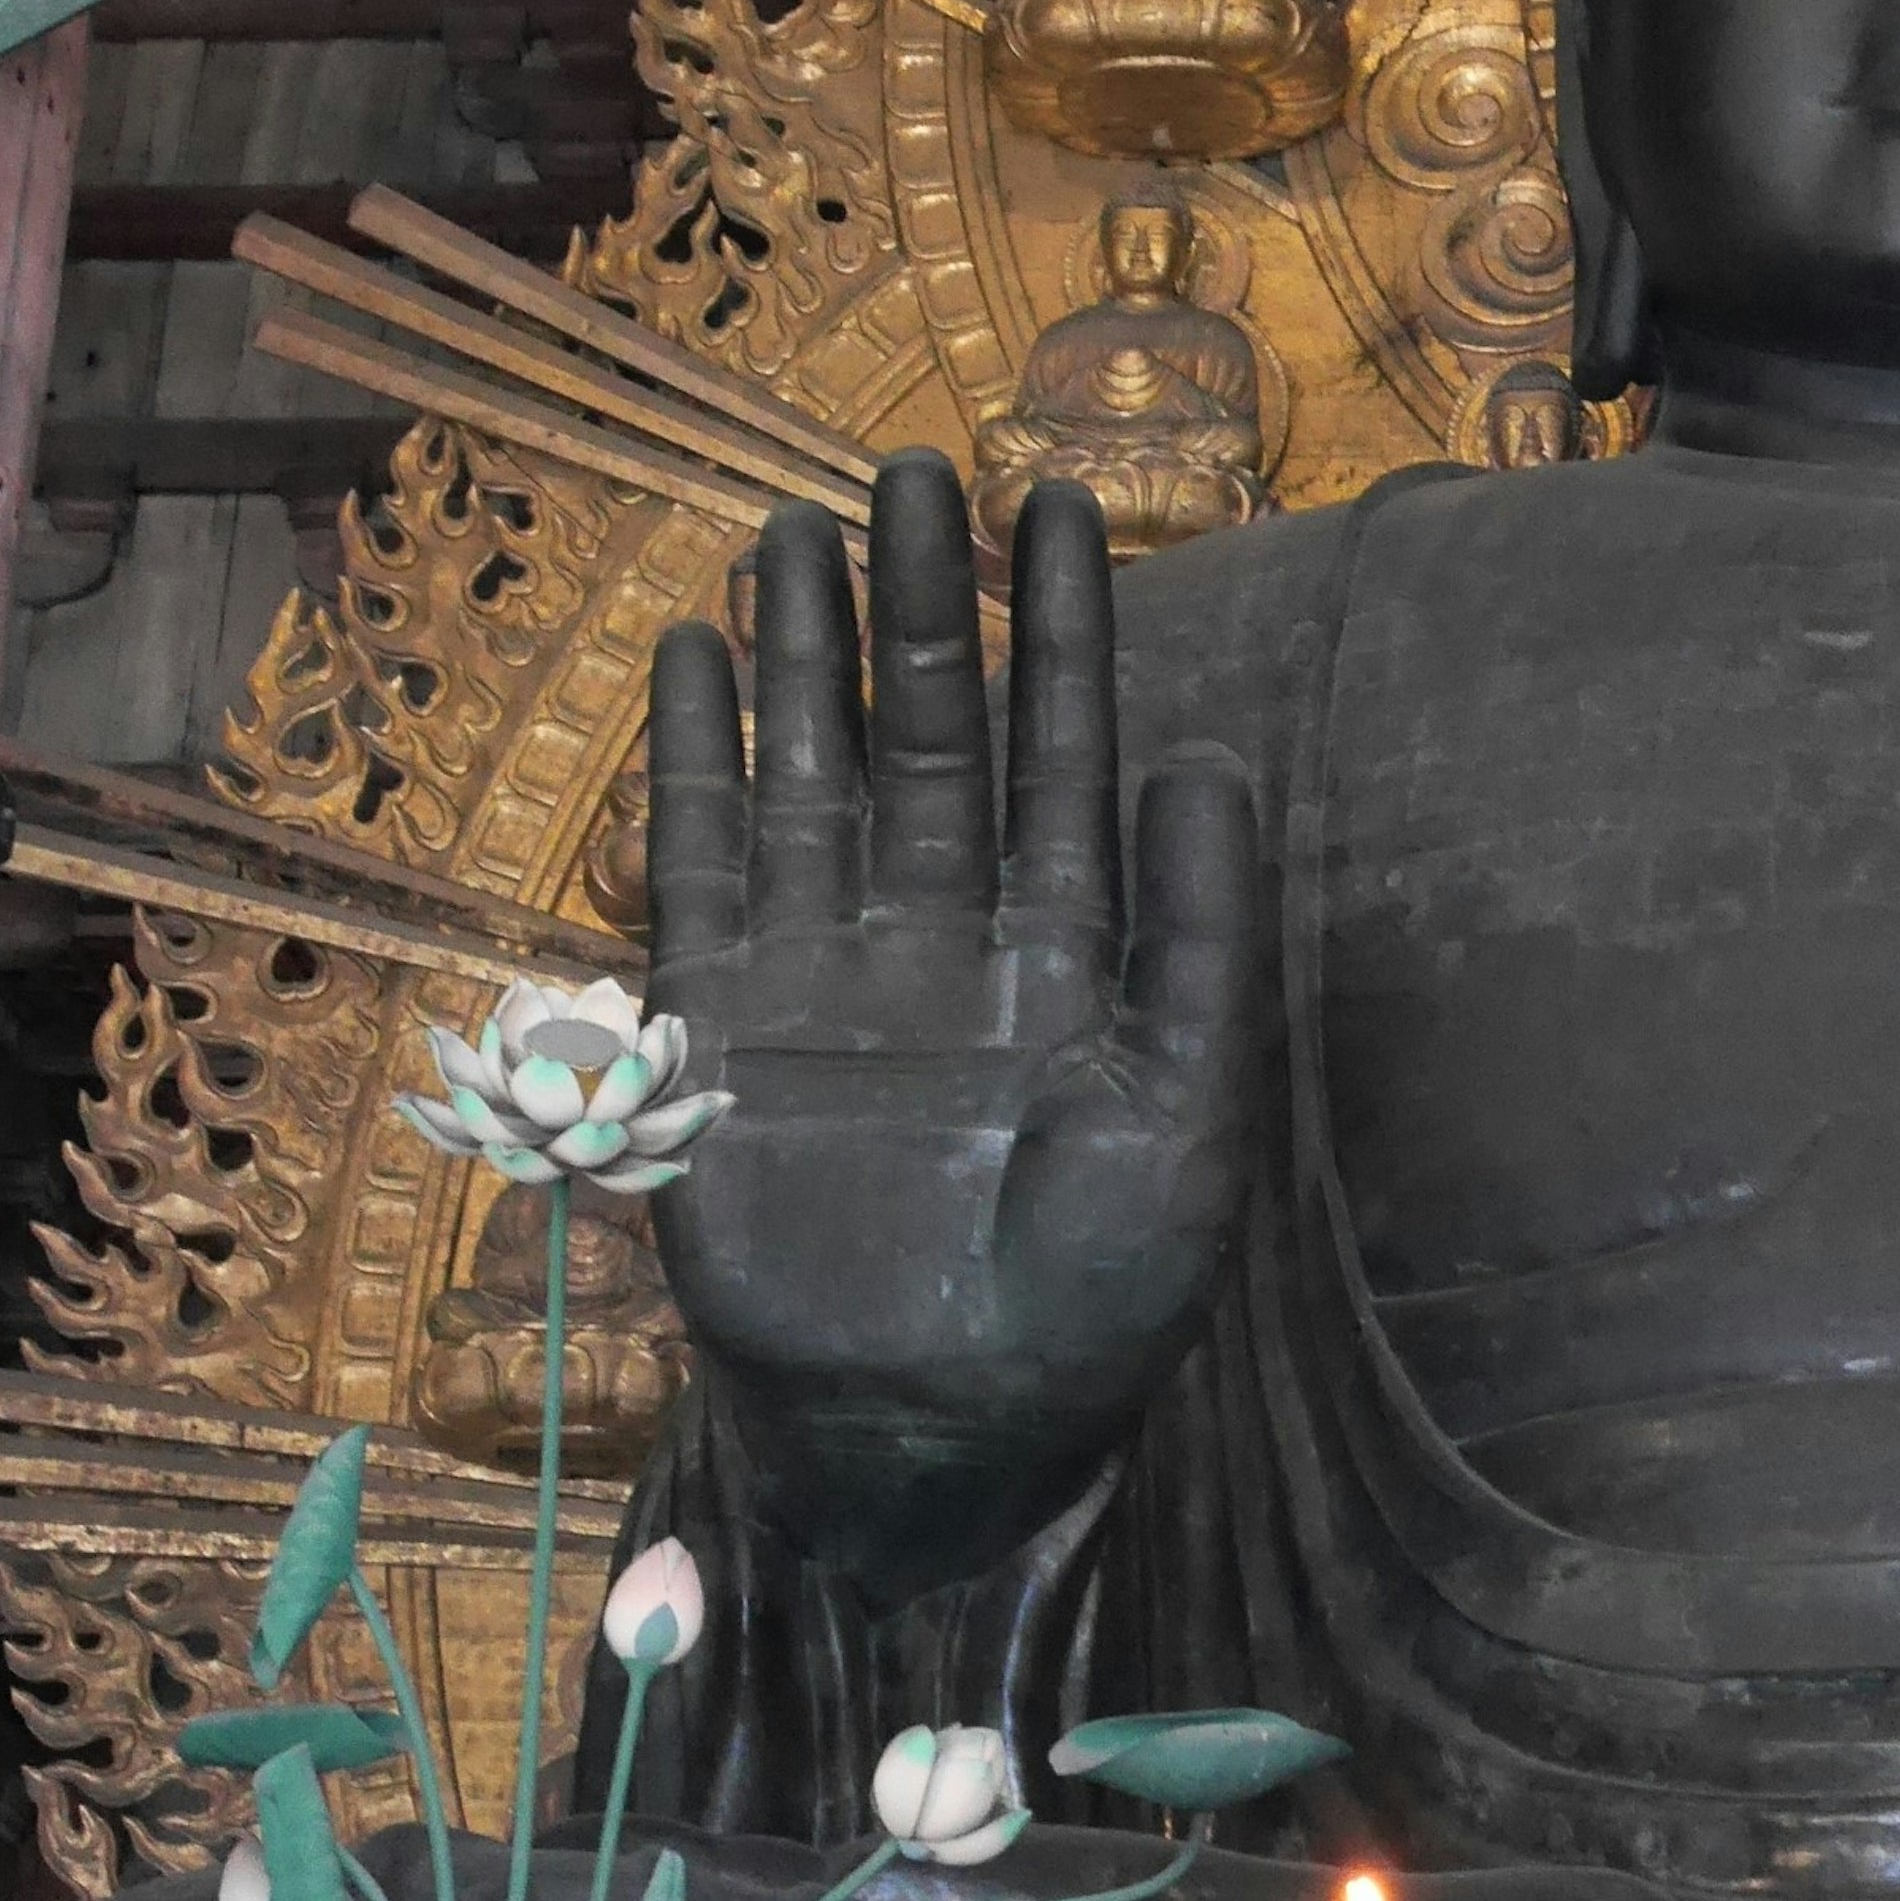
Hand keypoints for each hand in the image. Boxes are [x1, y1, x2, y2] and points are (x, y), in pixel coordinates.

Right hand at [646, 456, 1255, 1610]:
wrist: (947, 1433)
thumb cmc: (1098, 1298)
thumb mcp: (1189, 1112)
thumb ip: (1197, 935)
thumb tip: (1201, 752)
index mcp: (1072, 954)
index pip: (1068, 753)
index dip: (1064, 633)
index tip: (1063, 502)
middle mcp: (948, 940)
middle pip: (934, 733)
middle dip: (927, 605)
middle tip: (919, 467)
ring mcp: (833, 974)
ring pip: (817, 772)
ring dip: (809, 653)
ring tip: (798, 523)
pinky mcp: (727, 1029)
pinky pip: (706, 868)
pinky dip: (698, 765)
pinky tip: (698, 658)